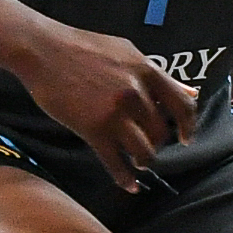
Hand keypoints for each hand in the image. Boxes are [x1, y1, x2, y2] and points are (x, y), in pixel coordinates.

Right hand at [11, 21, 197, 191]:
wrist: (41, 50)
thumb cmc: (82, 47)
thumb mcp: (127, 52)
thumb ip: (158, 74)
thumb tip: (190, 92)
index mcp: (146, 71)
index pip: (182, 105)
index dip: (188, 126)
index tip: (186, 138)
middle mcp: (135, 93)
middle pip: (161, 132)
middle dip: (157, 143)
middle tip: (148, 145)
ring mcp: (114, 113)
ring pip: (144, 152)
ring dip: (144, 161)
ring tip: (138, 162)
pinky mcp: (93, 129)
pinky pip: (115, 162)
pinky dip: (125, 178)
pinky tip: (129, 185)